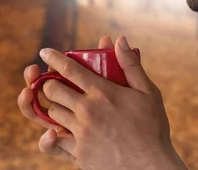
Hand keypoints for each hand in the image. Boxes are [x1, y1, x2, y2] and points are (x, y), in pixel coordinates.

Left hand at [18, 36, 185, 169]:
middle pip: (52, 90)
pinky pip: (53, 141)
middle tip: (55, 82)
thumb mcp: (148, 92)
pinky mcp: (78, 153)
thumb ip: (131, 65)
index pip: (70, 69)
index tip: (44, 51)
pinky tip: (56, 131)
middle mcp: (87, 111)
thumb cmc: (153, 128)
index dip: (54, 58)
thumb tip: (120, 39)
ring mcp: (81, 133)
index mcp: (103, 92)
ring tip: (63, 105)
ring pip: (51, 113)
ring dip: (54, 107)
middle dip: (50, 83)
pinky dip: (52, 134)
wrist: (150, 166)